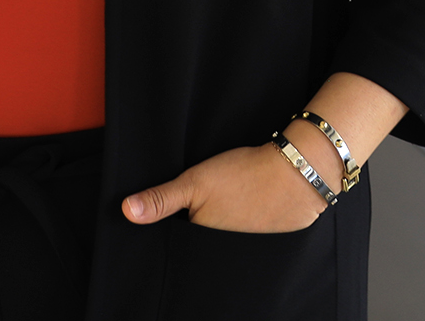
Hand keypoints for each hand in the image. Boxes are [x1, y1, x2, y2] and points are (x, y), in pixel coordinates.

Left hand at [123, 142, 329, 232]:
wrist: (298, 172)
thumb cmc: (245, 175)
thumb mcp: (195, 182)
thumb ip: (162, 198)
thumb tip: (127, 212)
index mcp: (202, 241)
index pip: (182, 240)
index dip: (180, 222)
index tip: (184, 206)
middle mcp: (222, 252)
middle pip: (202, 242)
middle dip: (201, 228)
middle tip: (212, 201)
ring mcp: (247, 249)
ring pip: (225, 240)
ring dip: (225, 226)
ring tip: (230, 202)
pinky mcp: (268, 242)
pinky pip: (249, 239)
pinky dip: (247, 226)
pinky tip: (250, 206)